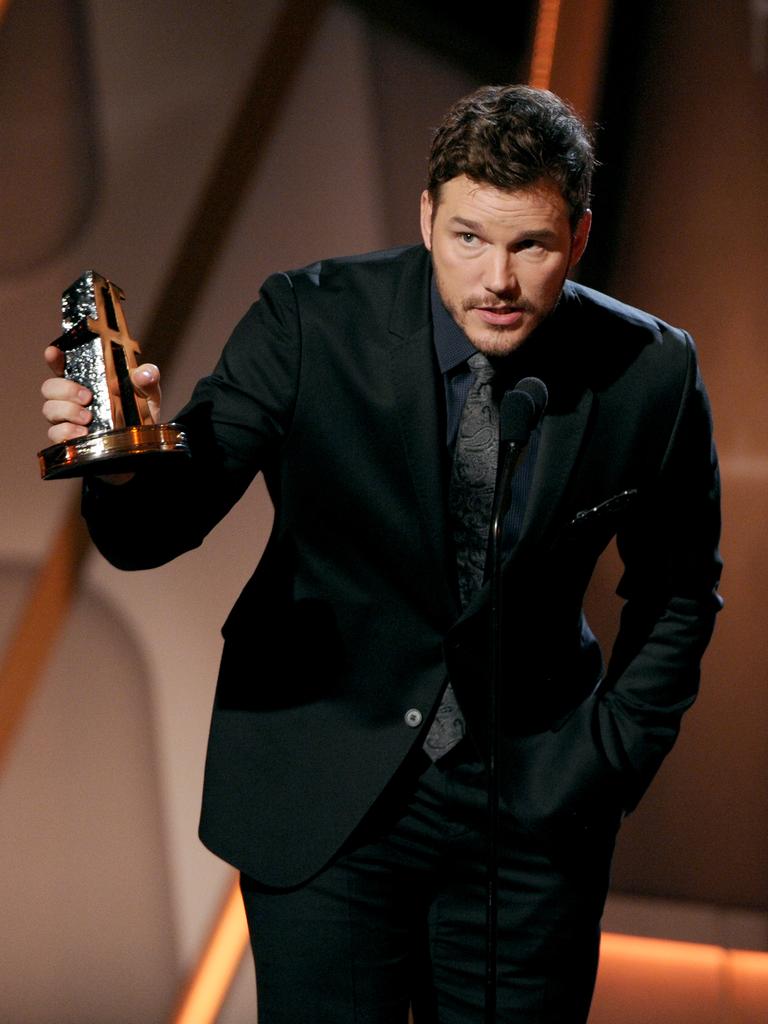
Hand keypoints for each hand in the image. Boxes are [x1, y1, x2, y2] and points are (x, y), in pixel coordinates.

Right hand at [41, 346, 162, 444]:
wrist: (142, 445)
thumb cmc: (141, 413)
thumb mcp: (149, 393)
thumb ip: (148, 379)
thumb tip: (143, 374)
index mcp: (87, 380)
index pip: (62, 364)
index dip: (54, 357)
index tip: (53, 353)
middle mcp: (72, 398)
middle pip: (50, 387)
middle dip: (65, 389)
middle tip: (87, 397)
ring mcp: (68, 419)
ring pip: (49, 409)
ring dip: (67, 411)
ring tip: (88, 418)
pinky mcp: (69, 440)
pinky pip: (55, 433)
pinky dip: (66, 432)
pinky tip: (83, 433)